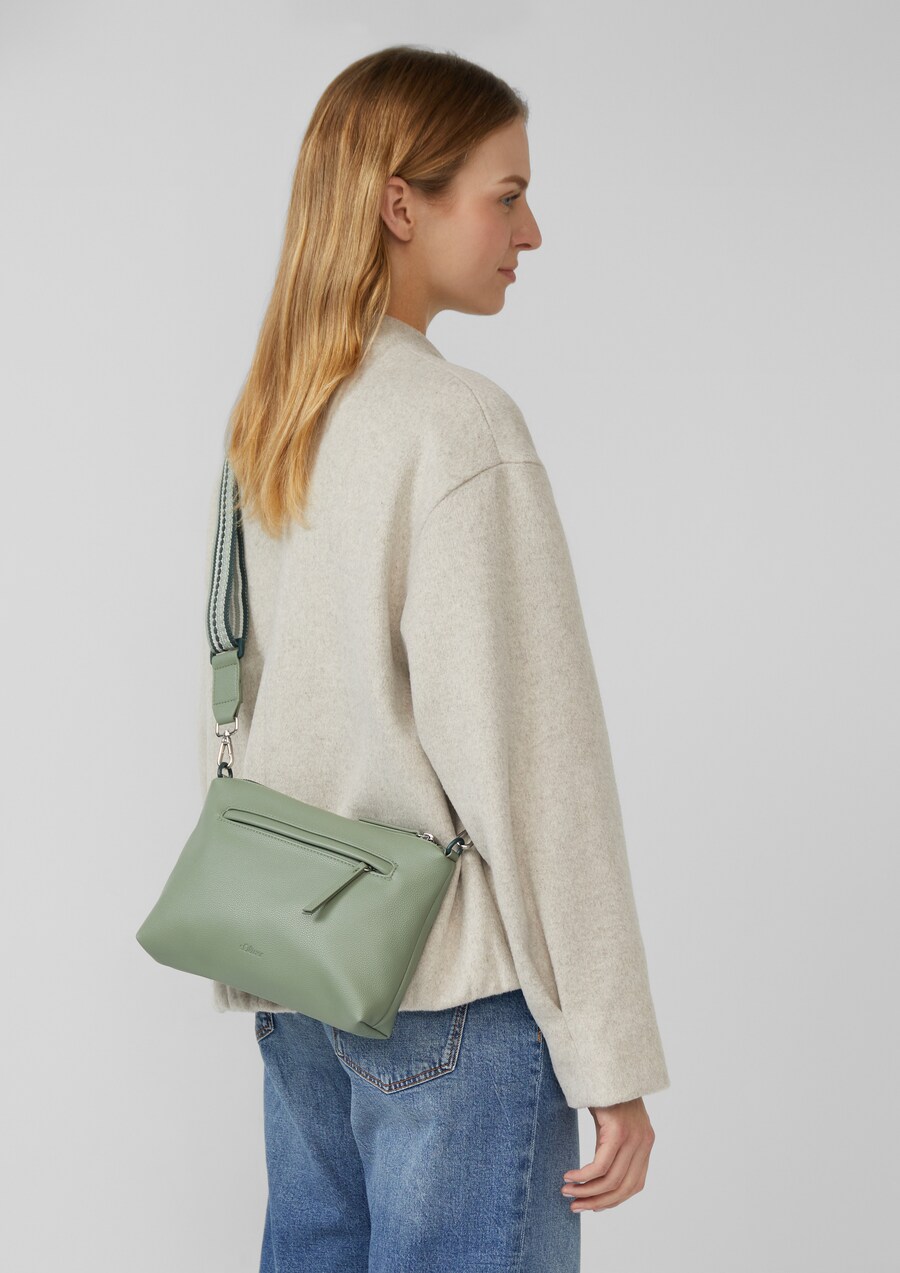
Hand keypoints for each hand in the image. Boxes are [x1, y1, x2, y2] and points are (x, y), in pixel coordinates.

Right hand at [560, 1097, 655, 1212]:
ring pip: (611, 1180)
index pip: (634, 1185)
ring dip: (586, 1192)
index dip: (613, 1201)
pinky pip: (600, 1166)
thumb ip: (613, 1145)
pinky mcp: (618, 1131)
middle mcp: (644, 1143)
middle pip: (623, 1188)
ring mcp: (633, 1137)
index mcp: (645, 1143)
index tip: (592, 1206)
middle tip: (575, 1206)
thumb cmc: (604, 1090)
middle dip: (597, 1202)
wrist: (605, 1062)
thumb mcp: (613, 1123)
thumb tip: (598, 1173)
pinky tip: (569, 1177)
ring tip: (567, 1193)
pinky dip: (583, 1176)